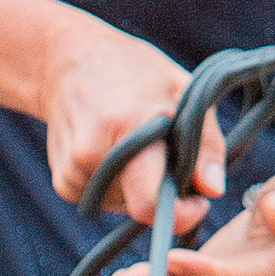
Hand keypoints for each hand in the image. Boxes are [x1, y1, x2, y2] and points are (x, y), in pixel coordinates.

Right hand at [42, 23, 221, 228]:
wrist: (68, 62)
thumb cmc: (136, 74)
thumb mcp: (182, 91)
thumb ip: (206, 143)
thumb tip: (213, 190)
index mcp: (127, 126)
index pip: (149, 201)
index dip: (180, 213)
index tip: (197, 200)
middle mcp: (92, 151)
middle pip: (141, 207)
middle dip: (162, 193)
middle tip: (165, 155)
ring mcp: (73, 168)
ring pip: (124, 206)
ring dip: (137, 187)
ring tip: (134, 144)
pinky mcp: (61, 182)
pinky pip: (103, 202)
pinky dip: (116, 186)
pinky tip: (113, 153)